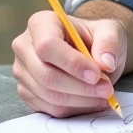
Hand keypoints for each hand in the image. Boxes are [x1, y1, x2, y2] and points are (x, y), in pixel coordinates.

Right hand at [11, 10, 125, 117]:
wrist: (90, 51)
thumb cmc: (95, 38)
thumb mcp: (110, 31)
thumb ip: (109, 43)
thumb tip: (105, 63)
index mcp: (40, 23)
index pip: (47, 46)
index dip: (72, 63)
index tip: (96, 74)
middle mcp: (24, 46)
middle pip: (46, 75)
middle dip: (80, 87)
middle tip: (106, 89)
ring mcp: (23, 71)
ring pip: (48, 95)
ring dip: (80, 100)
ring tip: (103, 95)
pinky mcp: (27, 92)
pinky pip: (49, 108)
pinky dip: (74, 108)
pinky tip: (91, 101)